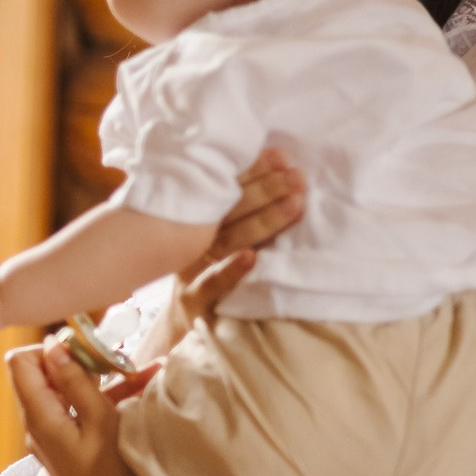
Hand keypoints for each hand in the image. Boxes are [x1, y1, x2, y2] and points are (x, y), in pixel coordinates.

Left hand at [7, 338, 175, 475]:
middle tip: (119, 355)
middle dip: (81, 359)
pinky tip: (144, 388)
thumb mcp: (100, 422)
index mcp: (39, 418)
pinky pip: (83, 412)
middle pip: (45, 374)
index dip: (50, 347)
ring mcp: (55, 438)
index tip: (86, 348)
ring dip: (104, 378)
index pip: (21, 362)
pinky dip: (109, 397)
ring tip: (146, 370)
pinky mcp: (73, 446)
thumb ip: (76, 383)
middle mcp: (38, 426)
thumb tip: (54, 346)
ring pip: (70, 392)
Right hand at [132, 149, 305, 360]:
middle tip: (297, 175)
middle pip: (228, 209)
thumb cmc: (201, 269)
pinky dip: (231, 271)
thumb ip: (228, 207)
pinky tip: (253, 257)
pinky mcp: (193, 299)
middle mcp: (189, 237)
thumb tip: (271, 169)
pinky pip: (211, 284)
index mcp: (193, 217)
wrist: (177, 320)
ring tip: (294, 203)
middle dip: (265, 189)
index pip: (222, 187)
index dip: (252, 169)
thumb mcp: (206, 232)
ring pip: (227, 241)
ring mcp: (189, 268)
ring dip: (262, 221)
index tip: (280, 155)